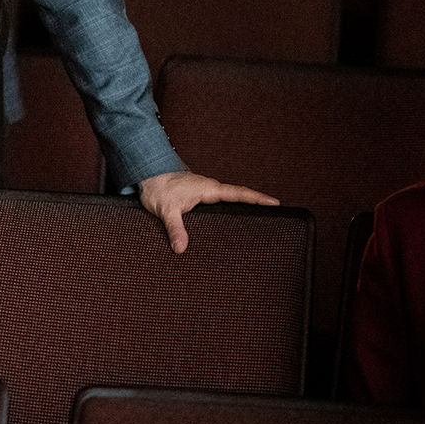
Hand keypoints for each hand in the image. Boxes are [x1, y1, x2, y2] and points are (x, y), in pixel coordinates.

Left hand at [137, 170, 278, 253]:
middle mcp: (210, 188)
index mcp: (208, 189)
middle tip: (277, 210)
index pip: (239, 193)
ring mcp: (205, 191)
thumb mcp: (166, 210)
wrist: (147, 174)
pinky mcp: (199, 195)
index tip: (276, 203)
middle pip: (239, 196)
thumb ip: (175, 229)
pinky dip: (230, 206)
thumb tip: (181, 249)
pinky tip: (233, 218)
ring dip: (245, 204)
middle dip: (257, 202)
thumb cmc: (157, 188)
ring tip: (263, 216)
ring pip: (230, 198)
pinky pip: (220, 201)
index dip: (257, 198)